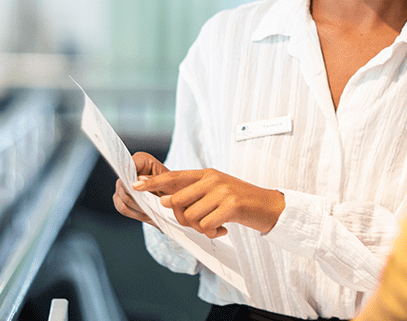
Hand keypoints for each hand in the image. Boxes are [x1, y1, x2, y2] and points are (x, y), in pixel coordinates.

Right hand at [111, 152, 170, 226]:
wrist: (175, 198)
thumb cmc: (175, 186)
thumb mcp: (169, 182)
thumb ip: (153, 181)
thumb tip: (136, 184)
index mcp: (142, 160)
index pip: (128, 164)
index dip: (129, 175)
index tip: (135, 187)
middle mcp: (129, 170)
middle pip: (123, 184)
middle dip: (137, 197)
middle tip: (150, 205)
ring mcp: (123, 185)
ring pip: (122, 198)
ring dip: (137, 207)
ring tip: (152, 211)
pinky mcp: (121, 198)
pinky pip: (122, 208)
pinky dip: (135, 213)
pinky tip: (147, 214)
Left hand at [133, 168, 284, 238]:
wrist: (270, 206)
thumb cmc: (240, 202)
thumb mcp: (217, 191)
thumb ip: (194, 193)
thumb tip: (167, 203)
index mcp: (206, 173)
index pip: (174, 177)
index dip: (154, 183)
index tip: (136, 186)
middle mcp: (212, 179)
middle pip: (177, 201)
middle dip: (182, 218)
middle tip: (198, 223)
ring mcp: (222, 191)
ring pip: (192, 216)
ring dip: (201, 228)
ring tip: (215, 225)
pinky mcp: (231, 205)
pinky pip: (207, 224)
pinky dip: (212, 232)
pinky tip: (224, 229)